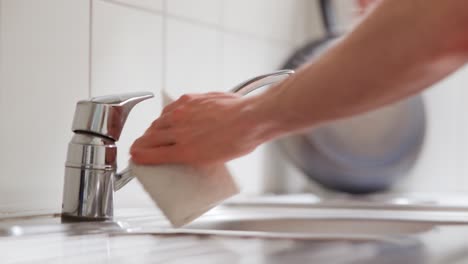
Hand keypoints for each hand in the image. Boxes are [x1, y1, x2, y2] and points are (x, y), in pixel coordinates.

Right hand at [130, 92, 271, 164]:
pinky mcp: (189, 100)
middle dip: (142, 143)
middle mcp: (180, 131)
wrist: (251, 119)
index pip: (151, 154)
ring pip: (158, 122)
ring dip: (153, 129)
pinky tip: (170, 117)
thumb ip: (192, 156)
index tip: (136, 157)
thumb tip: (185, 154)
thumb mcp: (213, 160)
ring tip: (155, 133)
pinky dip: (167, 114)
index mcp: (185, 151)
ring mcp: (183, 114)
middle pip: (150, 137)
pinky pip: (170, 108)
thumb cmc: (239, 140)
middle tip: (141, 147)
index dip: (139, 156)